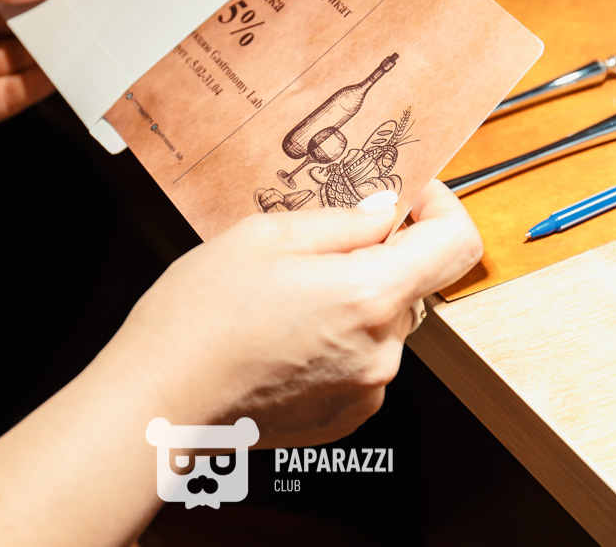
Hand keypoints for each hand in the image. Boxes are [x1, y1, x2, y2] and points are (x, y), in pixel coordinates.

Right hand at [111, 180, 481, 447]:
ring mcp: (367, 390)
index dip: (440, 208)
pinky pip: (363, 362)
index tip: (411, 197)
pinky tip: (283, 337)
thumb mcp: (264, 236)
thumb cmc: (197, 317)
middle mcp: (383, 349)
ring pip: (383, 322)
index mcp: (370, 294)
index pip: (456, 243)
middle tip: (313, 248)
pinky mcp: (346, 417)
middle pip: (413, 282)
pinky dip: (337, 341)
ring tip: (284, 300)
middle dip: (377, 256)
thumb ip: (341, 221)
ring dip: (352, 301)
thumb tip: (384, 210)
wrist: (158, 403)